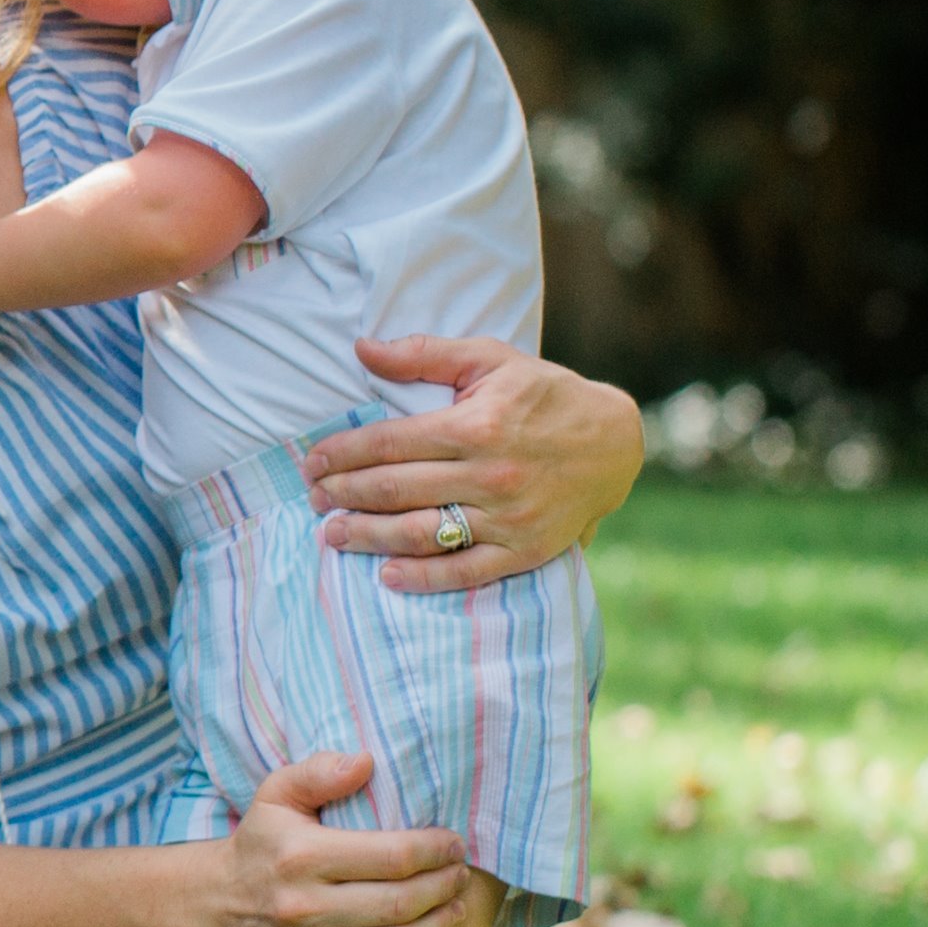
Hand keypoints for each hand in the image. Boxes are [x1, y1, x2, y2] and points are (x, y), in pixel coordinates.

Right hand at [203, 753, 470, 926]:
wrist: (216, 907)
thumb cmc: (261, 844)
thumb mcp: (276, 796)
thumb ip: (319, 773)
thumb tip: (367, 761)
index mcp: (302, 856)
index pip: (392, 856)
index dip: (435, 850)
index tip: (454, 844)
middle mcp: (305, 907)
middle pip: (401, 903)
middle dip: (445, 887)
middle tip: (460, 875)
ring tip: (457, 909)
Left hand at [303, 339, 642, 593]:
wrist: (615, 442)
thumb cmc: (544, 394)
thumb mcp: (490, 359)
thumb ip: (424, 354)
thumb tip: (361, 349)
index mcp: (476, 425)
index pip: (389, 442)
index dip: (343, 454)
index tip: (312, 462)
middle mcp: (490, 474)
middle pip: (396, 489)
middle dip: (344, 495)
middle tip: (313, 499)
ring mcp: (508, 517)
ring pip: (422, 533)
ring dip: (369, 536)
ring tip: (333, 534)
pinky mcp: (525, 551)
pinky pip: (465, 571)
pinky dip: (423, 577)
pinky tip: (387, 574)